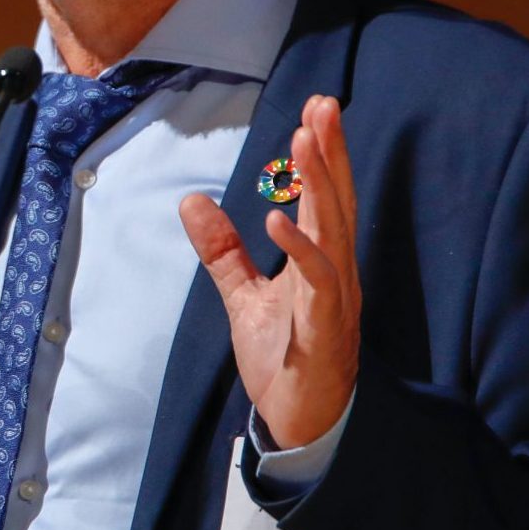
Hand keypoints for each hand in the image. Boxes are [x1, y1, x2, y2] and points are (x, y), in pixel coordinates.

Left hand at [180, 94, 360, 447]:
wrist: (299, 426)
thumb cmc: (283, 360)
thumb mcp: (243, 296)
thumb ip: (223, 250)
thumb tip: (191, 200)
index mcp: (323, 263)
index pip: (326, 198)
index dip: (324, 153)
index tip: (317, 108)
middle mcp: (337, 274)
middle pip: (337, 203)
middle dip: (331, 151)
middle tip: (323, 103)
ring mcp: (334, 301)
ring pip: (334, 232)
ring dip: (321, 184)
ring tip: (305, 140)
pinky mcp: (323, 330)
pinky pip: (318, 284)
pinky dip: (302, 250)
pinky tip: (279, 219)